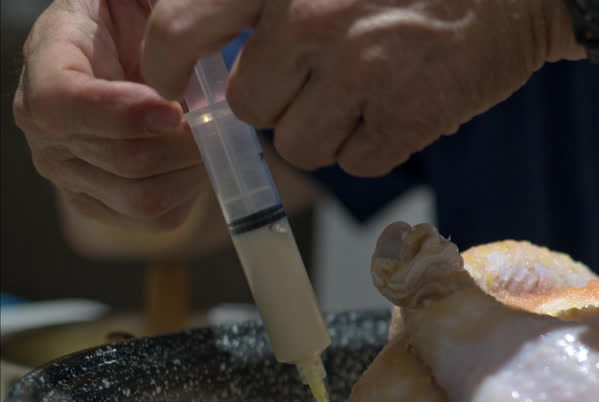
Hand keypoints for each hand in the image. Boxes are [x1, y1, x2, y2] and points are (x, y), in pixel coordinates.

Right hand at [13, 0, 209, 242]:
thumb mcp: (136, 0)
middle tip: (216, 120)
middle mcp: (46, 133)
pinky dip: (189, 193)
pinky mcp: (103, 206)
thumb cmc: (135, 21)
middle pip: (122, 160)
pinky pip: (155, 218)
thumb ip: (159, 21)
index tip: (173, 108)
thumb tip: (181, 41)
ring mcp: (71, 175)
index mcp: (45, 69)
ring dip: (192, 170)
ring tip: (209, 138)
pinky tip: (194, 161)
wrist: (130, 53)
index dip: (122, 114)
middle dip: (184, 144)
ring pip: (142, 197)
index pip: (62, 105)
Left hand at [142, 0, 580, 177]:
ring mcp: (361, 72)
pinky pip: (358, 163)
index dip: (166, 67)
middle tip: (316, 82)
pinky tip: (402, 105)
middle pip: (248, 105)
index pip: (178, 29)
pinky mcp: (407, 115)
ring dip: (329, 131)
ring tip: (368, 92)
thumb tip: (203, 45)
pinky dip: (378, 145)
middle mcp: (310, 19)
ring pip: (301, 145)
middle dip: (278, 104)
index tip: (172, 85)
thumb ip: (265, 0)